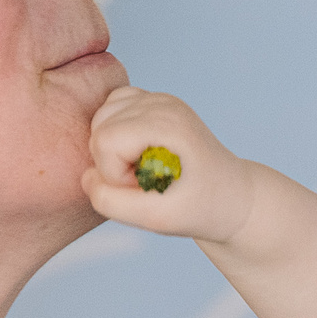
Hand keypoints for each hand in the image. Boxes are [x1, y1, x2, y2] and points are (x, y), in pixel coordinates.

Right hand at [81, 86, 257, 243]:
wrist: (230, 196)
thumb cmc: (199, 208)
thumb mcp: (155, 218)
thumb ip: (110, 202)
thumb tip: (86, 176)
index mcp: (169, 124)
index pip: (105, 140)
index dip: (114, 173)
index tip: (143, 188)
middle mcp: (162, 103)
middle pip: (99, 127)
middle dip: (111, 163)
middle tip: (144, 181)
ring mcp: (158, 98)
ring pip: (100, 117)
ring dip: (111, 150)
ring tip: (142, 169)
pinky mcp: (151, 102)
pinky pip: (109, 112)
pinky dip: (114, 137)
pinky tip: (137, 154)